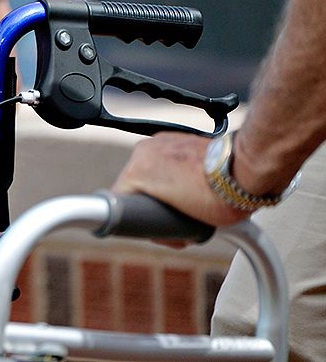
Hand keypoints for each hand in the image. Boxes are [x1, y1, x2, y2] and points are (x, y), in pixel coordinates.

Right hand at [111, 132, 252, 228]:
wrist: (246, 170)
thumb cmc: (218, 197)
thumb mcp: (182, 224)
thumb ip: (159, 222)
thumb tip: (159, 229)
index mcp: (137, 170)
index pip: (121, 199)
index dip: (135, 220)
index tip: (155, 231)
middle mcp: (144, 151)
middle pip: (137, 185)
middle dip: (153, 204)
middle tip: (177, 223)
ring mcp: (161, 141)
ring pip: (152, 172)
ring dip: (165, 188)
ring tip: (189, 204)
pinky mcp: (178, 136)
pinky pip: (167, 160)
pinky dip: (176, 172)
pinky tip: (194, 186)